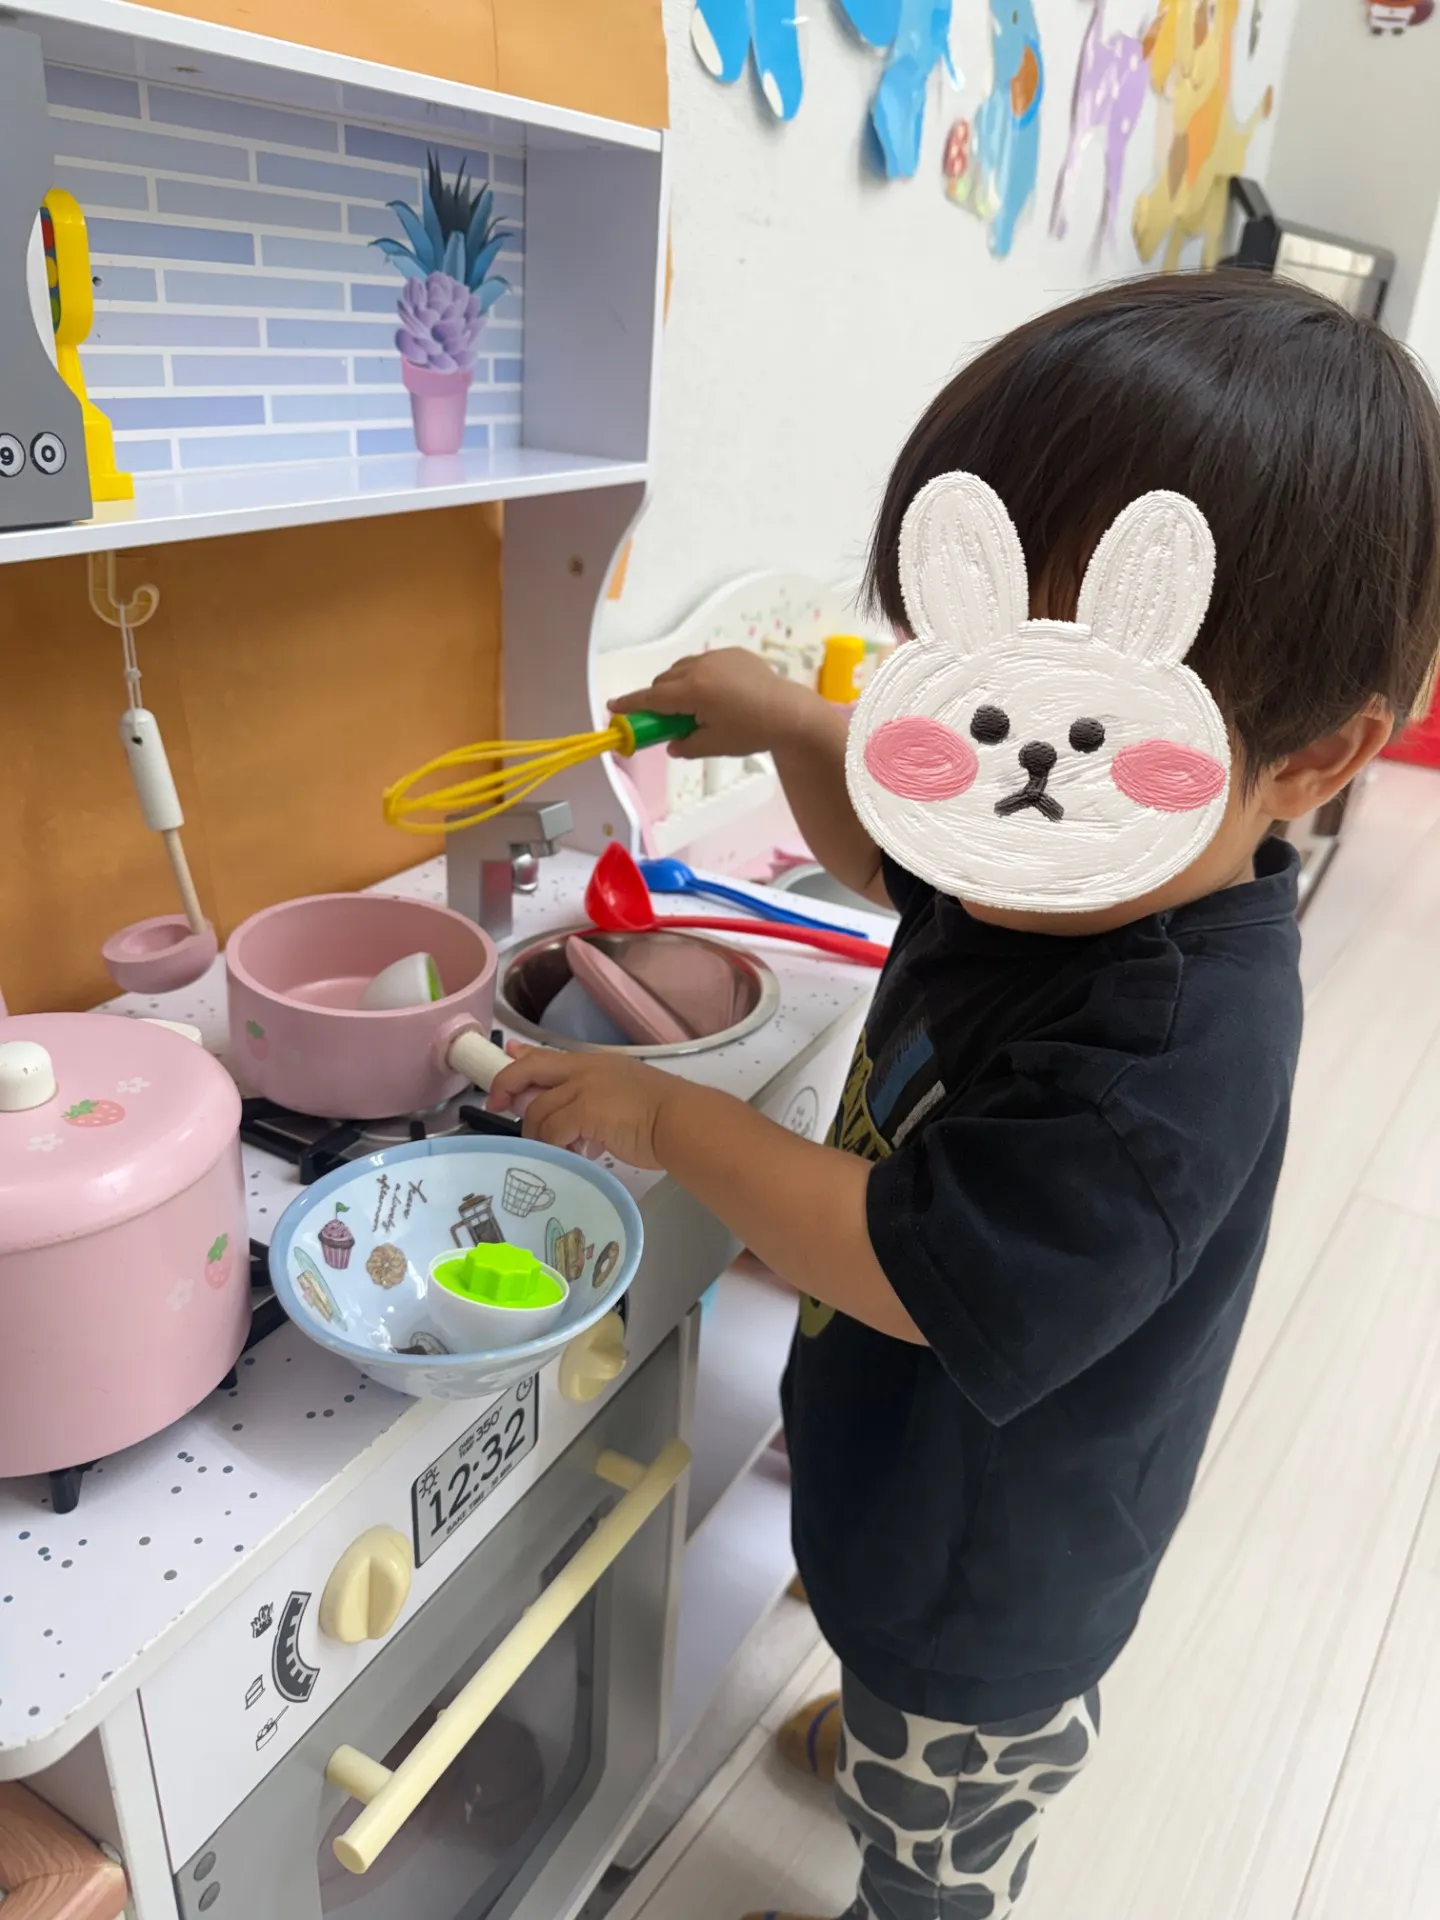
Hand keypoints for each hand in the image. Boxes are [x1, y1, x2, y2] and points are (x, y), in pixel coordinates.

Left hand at [489, 1048, 678, 1168]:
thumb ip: (592, 1103)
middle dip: (506, 1087)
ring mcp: (583, 1089)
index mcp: (594, 1063)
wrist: (682, 1121)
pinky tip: (571, 1155)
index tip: (508, 1057)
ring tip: (557, 1150)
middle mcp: (585, 1070)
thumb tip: (572, 1130)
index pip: (548, 1055)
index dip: (521, 1057)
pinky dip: (554, 1147)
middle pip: (530, 1070)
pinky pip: (553, 1131)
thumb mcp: (621, 1097)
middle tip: (498, 1107)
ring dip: (539, 1134)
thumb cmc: (662, 1115)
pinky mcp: (585, 1111)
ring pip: (539, 1110)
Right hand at [610, 648, 819, 759]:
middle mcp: (701, 667)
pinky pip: (705, 663)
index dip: (631, 704)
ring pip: (683, 669)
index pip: (653, 698)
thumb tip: (672, 744)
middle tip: (666, 719)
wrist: (791, 712)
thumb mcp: (715, 745)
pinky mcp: (734, 653)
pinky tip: (717, 694)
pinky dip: (699, 676)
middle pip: (665, 681)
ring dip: (678, 685)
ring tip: (694, 707)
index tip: (613, 708)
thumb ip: (686, 745)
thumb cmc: (752, 732)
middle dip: (659, 698)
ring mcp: (718, 657)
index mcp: (694, 691)